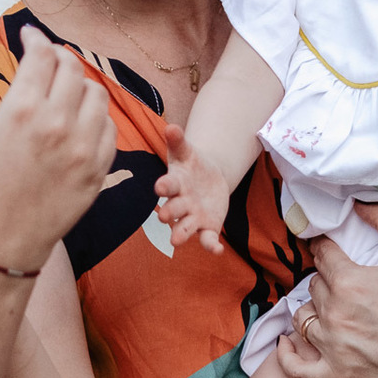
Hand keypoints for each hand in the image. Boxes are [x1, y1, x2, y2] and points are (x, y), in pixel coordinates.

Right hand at [0, 28, 116, 270]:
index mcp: (21, 110)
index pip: (41, 55)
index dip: (34, 37)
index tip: (27, 35)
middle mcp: (58, 125)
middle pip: (72, 68)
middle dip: (56, 56)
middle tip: (44, 60)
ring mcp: (83, 149)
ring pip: (96, 95)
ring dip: (79, 84)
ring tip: (62, 89)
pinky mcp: (97, 172)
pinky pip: (109, 129)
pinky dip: (95, 117)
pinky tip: (77, 120)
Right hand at [155, 123, 230, 252]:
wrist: (208, 178)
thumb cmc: (191, 165)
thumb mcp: (187, 151)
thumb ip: (178, 141)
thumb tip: (171, 126)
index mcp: (175, 183)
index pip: (168, 185)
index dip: (164, 186)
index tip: (160, 186)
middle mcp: (180, 203)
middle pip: (173, 210)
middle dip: (169, 213)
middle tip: (163, 216)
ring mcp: (192, 217)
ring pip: (184, 228)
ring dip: (180, 234)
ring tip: (175, 241)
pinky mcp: (207, 227)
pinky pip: (207, 239)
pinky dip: (210, 246)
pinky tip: (217, 250)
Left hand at [276, 203, 377, 377]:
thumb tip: (358, 202)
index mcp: (349, 281)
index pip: (322, 254)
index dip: (326, 247)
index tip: (331, 248)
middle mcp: (335, 314)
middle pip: (314, 285)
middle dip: (328, 279)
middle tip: (345, 280)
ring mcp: (334, 348)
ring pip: (303, 319)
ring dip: (313, 310)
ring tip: (329, 307)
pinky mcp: (339, 375)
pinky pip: (298, 369)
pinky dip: (287, 356)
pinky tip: (287, 343)